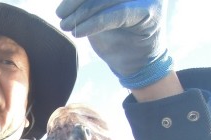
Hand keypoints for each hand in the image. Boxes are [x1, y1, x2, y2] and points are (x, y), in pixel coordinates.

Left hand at [56, 0, 172, 89]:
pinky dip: (94, 23)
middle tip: (60, 15)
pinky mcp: (149, 11)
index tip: (60, 9)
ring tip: (66, 25)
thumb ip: (87, 3)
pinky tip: (78, 32)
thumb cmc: (116, 36)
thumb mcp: (96, 15)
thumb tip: (66, 1)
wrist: (137, 63)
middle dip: (76, 1)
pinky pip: (117, 14)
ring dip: (81, 13)